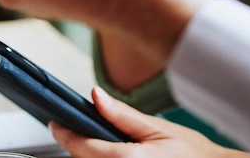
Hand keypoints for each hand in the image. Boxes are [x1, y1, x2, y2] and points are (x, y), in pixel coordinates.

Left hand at [51, 87, 249, 157]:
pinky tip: (107, 154)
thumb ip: (122, 115)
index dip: (65, 135)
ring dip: (90, 157)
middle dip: (77, 146)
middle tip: (74, 130)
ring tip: (94, 143)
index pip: (83, 148)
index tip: (55, 124)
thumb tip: (95, 96)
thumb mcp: (158, 128)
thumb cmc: (194, 154)